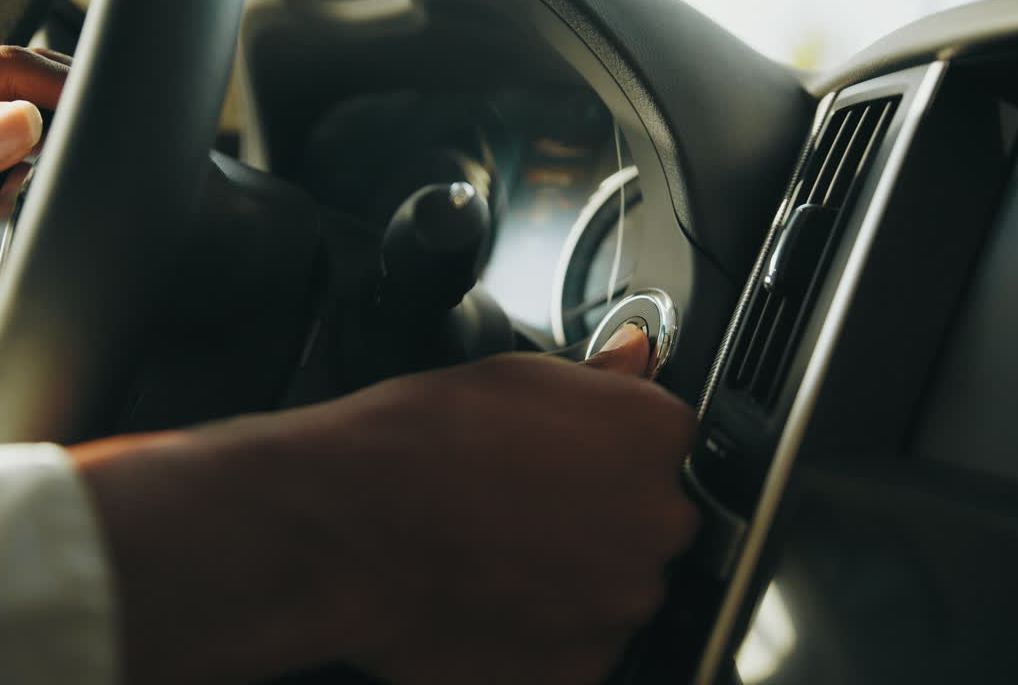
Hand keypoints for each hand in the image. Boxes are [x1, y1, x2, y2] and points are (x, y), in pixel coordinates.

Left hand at [0, 33, 69, 305]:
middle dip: (60, 112)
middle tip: (91, 162)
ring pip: (13, 98)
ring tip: (48, 181)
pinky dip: (18, 151)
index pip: (6, 66)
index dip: (66, 94)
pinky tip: (14, 184)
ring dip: (41, 136)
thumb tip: (17, 123)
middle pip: (17, 75)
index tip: (109, 126)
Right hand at [73, 325, 698, 683]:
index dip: (615, 446)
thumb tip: (628, 363)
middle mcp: (656, 519)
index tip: (582, 453)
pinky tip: (494, 596)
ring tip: (501, 554)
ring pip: (617, 587)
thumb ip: (591, 380)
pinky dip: (550, 630)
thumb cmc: (416, 444)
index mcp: (651, 432)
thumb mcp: (511, 376)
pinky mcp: (581, 667)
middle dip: (604, 513)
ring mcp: (622, 601)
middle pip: (651, 516)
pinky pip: (582, 646)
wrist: (350, 526)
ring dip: (579, 575)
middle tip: (530, 507)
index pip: (667, 438)